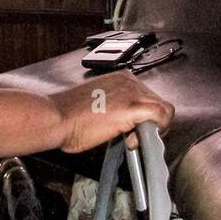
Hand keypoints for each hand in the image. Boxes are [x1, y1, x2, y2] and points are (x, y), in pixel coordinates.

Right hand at [49, 71, 173, 153]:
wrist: (57, 117)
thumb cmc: (68, 115)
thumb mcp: (98, 104)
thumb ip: (116, 108)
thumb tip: (128, 122)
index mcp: (121, 79)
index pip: (148, 97)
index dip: (143, 117)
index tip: (130, 130)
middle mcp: (130, 81)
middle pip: (158, 102)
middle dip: (150, 123)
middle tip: (131, 137)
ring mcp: (133, 92)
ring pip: (163, 109)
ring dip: (152, 128)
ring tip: (131, 139)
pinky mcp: (134, 107)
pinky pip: (161, 117)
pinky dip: (154, 131)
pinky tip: (134, 140)